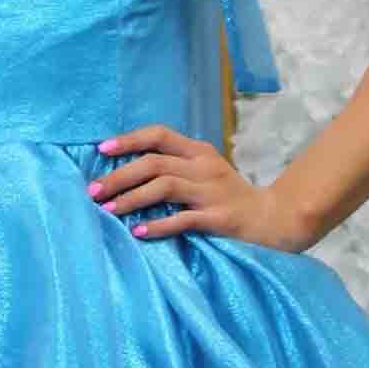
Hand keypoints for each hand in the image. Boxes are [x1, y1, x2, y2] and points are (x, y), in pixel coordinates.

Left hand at [87, 123, 314, 251]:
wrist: (276, 220)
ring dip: (131, 199)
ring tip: (108, 211)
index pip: (159, 135)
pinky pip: (183, 219)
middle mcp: (205, 167)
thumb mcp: (207, 174)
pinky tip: (138, 232)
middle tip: (93, 191)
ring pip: (164, 186)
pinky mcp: (219, 218)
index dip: (129, 140)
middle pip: (154, 163)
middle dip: (119, 176)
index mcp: (199, 152)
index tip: (101, 149)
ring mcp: (213, 192)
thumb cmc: (232, 199)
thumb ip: (176, 168)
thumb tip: (129, 172)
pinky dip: (158, 225)